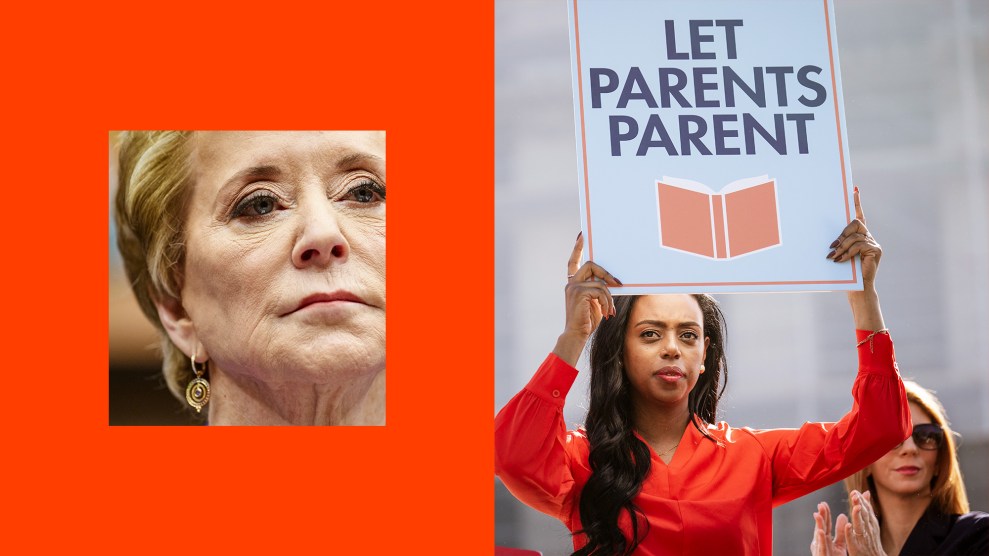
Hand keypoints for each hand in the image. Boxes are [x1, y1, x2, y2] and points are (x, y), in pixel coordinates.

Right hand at [553, 232, 621, 365]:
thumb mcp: (596, 301)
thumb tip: (613, 281)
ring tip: (610, 309)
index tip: (582, 235)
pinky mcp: (579, 293)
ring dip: (609, 296)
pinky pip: (600, 290)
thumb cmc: (587, 320)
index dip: (578, 248)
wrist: (577, 334)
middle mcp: (571, 283)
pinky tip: (607, 312)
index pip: (573, 261)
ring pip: (599, 280)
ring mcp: (573, 287)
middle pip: (590, 264)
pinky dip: (607, 301)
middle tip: (618, 284)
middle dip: (606, 273)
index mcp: (574, 283)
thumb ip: (599, 289)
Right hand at [810, 501, 847, 555]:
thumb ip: (840, 531)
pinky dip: (820, 539)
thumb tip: (843, 515)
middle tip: (821, 504)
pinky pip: (821, 547)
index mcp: (824, 539)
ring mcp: (820, 549)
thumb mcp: (839, 544)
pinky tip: (821, 531)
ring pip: (819, 536)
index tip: (824, 503)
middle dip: (821, 516)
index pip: (826, 525)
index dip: (825, 514)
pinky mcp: (821, 555)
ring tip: (818, 514)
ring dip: (818, 525)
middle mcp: (820, 543)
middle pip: (821, 527)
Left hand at [827, 188, 881, 286]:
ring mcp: (874, 243)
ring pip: (855, 236)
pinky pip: (859, 245)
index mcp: (859, 236)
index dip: (856, 203)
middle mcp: (868, 237)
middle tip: (831, 246)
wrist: (858, 289)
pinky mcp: (876, 249)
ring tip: (832, 257)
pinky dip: (848, 253)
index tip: (854, 189)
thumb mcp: (839, 254)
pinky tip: (840, 261)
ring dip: (841, 247)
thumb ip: (838, 243)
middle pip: (855, 223)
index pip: (859, 216)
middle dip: (842, 234)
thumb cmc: (845, 273)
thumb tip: (828, 238)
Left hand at [844, 490, 885, 555]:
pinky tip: (848, 526)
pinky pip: (853, 539)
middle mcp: (868, 529)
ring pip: (860, 526)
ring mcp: (862, 538)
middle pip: (864, 515)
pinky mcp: (856, 546)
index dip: (862, 501)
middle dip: (860, 505)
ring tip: (855, 507)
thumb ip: (867, 508)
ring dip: (857, 516)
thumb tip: (866, 492)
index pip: (866, 510)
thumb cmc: (871, 539)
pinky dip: (851, 532)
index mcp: (871, 523)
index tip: (855, 492)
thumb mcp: (871, 523)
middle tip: (855, 495)